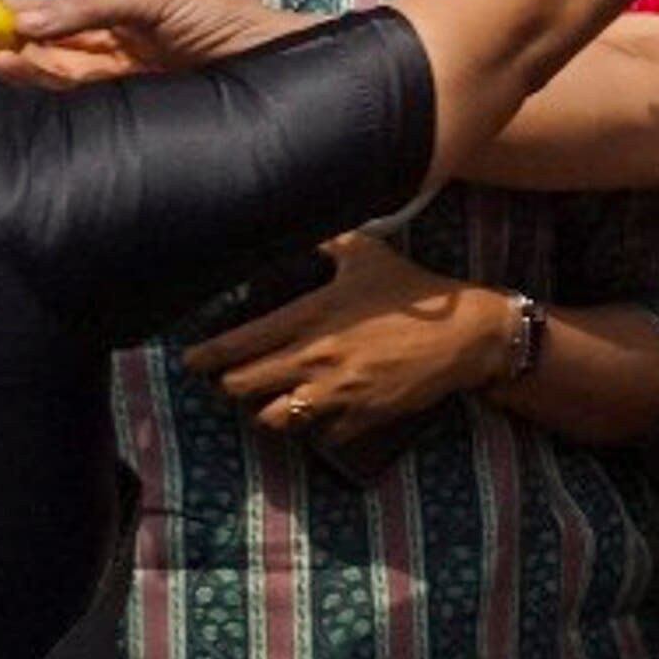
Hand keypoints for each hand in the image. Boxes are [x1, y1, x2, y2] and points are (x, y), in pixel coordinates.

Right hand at [0, 0, 310, 86]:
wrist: (285, 63)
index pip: (39, 11)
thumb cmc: (234, 23)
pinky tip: (8, 67)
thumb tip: (27, 16)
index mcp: (111, 17)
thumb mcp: (161, 0)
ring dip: (0, 61)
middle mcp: (106, 50)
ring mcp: (114, 79)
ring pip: (42, 71)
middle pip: (29, 44)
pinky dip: (38, 79)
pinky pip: (73, 94)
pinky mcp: (128, 105)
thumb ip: (95, 6)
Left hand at [191, 233, 507, 446]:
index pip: (236, 346)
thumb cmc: (415, 293)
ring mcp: (337, 393)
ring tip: (272, 399)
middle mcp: (315, 359)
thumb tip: (298, 223)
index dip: (204, 358)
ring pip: (273, 419)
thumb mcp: (369, 256)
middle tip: (232, 379)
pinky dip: (315, 428)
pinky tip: (319, 414)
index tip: (192, 361)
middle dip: (230, 385)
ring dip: (268, 410)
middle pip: (241, 388)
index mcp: (309, 318)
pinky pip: (321, 435)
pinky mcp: (362, 416)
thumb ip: (327, 243)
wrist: (466, 334)